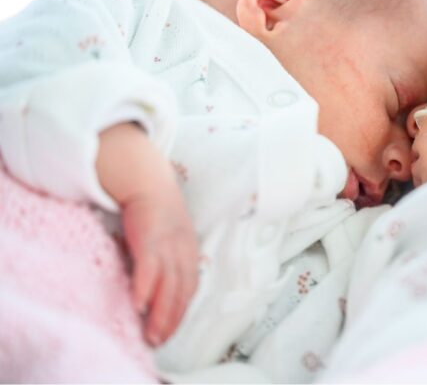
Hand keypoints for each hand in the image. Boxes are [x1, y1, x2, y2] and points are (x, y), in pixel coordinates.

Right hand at [97, 123, 199, 345]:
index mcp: (190, 251)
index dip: (181, 312)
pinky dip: (145, 288)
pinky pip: (148, 269)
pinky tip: (139, 305)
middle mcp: (183, 251)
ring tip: (151, 332)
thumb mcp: (172, 236)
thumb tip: (162, 284)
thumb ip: (171, 259)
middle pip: (181, 291)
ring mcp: (168, 246)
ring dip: (160, 312)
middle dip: (171, 319)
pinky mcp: (149, 239)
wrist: (148, 182)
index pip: (190, 288)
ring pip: (167, 285)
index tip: (171, 331)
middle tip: (159, 340)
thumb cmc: (158, 212)